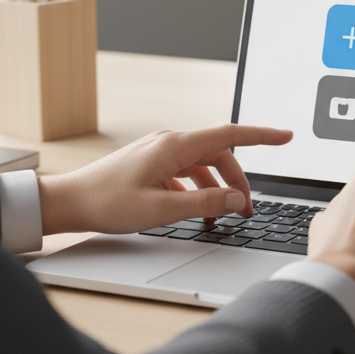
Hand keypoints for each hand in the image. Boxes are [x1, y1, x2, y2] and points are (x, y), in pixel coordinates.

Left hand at [37, 125, 291, 234]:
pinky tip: (196, 211)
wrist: (68, 202)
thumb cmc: (107, 203)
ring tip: (222, 218)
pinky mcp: (153, 163)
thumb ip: (203, 204)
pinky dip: (199, 190)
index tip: (286, 136)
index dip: (262, 136)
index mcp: (175, 145)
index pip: (230, 135)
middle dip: (238, 182)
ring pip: (205, 165)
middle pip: (220, 155)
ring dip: (218, 189)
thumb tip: (236, 200)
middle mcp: (170, 142)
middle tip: (246, 211)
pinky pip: (188, 171)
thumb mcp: (161, 209)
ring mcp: (161, 151)